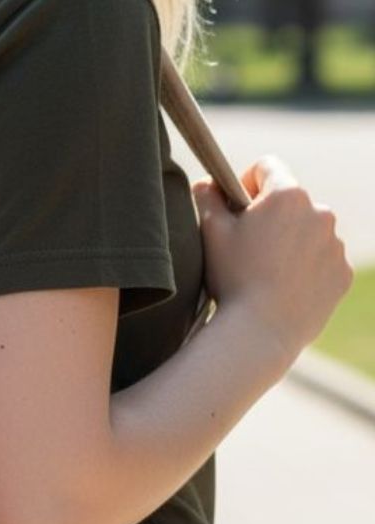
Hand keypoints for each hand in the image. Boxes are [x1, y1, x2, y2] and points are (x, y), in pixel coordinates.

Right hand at [191, 154, 353, 374]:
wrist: (259, 331)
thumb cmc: (233, 279)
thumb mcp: (210, 234)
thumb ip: (207, 198)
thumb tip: (206, 182)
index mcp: (286, 195)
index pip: (266, 167)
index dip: (245, 183)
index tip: (235, 208)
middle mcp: (319, 212)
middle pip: (289, 204)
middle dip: (270, 219)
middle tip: (246, 250)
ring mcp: (335, 244)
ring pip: (308, 234)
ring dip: (289, 245)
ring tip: (264, 276)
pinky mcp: (342, 273)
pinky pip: (322, 263)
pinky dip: (305, 272)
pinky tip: (282, 291)